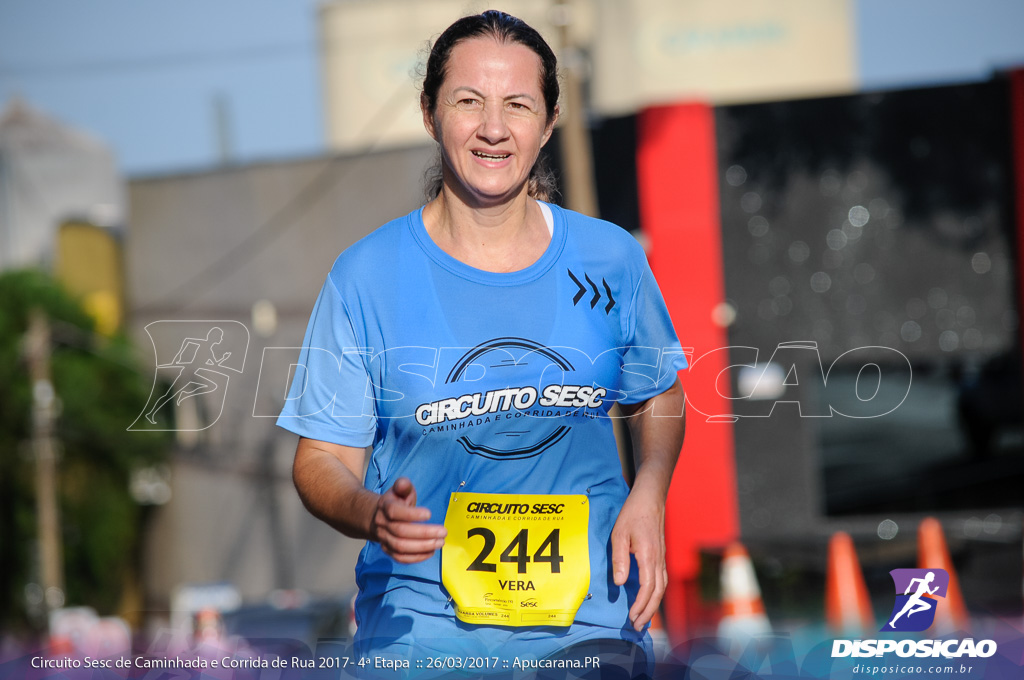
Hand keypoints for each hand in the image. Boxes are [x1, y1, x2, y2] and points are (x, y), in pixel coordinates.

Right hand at [369, 477, 446, 563]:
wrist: (378, 516)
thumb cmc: (396, 501)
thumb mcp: (400, 489)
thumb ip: (403, 485)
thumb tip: (403, 484)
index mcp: (385, 506)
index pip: (394, 512)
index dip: (411, 514)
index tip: (429, 514)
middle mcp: (382, 523)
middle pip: (400, 532)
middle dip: (424, 533)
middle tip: (443, 532)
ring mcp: (383, 538)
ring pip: (400, 547)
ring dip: (422, 547)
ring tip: (440, 542)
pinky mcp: (388, 550)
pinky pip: (400, 558)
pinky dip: (416, 557)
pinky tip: (431, 551)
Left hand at [610, 487, 666, 631]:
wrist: (650, 498)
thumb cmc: (633, 514)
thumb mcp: (619, 534)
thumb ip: (620, 559)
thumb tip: (620, 584)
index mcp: (648, 556)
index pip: (648, 588)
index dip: (640, 605)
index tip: (631, 617)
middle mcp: (658, 560)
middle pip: (657, 593)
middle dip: (648, 612)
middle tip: (637, 627)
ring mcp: (661, 558)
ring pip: (661, 588)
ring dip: (653, 605)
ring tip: (643, 619)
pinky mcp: (660, 555)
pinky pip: (661, 580)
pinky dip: (656, 594)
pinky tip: (650, 599)